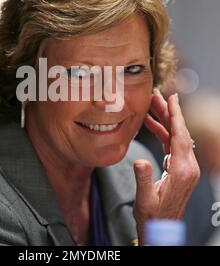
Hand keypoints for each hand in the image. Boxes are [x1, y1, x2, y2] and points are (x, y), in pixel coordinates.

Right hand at [133, 91, 199, 244]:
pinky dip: (162, 133)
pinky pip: (171, 145)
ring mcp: (184, 167)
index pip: (181, 137)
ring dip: (164, 122)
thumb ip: (143, 179)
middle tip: (157, 97)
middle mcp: (187, 167)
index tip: (173, 98)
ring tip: (151, 107)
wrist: (160, 228)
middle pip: (179, 133)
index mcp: (182, 171)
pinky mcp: (178, 168)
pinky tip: (151, 125)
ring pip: (175, 137)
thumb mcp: (145, 199)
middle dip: (169, 114)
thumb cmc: (153, 216)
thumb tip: (140, 161)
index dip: (177, 115)